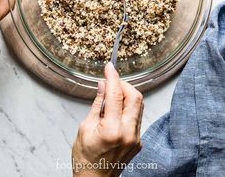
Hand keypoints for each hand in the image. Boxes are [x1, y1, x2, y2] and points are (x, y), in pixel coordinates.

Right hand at [72, 62, 143, 176]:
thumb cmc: (85, 158)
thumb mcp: (85, 128)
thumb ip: (97, 104)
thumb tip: (102, 85)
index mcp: (112, 129)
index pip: (116, 94)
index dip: (113, 77)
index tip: (109, 67)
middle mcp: (128, 133)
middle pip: (136, 97)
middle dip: (124, 84)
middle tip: (112, 81)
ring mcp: (136, 138)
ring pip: (139, 105)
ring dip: (128, 94)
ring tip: (113, 94)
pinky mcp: (139, 140)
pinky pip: (137, 116)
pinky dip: (128, 107)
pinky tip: (117, 109)